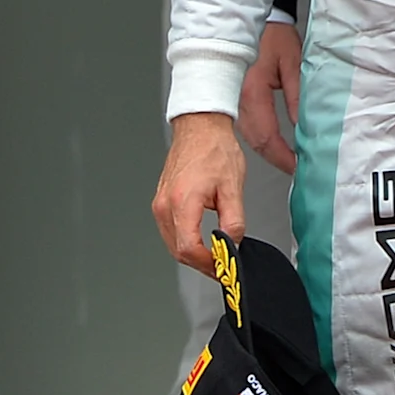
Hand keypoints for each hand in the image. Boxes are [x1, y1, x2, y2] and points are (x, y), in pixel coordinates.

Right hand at [152, 110, 244, 272]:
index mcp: (182, 201)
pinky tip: (203, 241)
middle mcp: (165, 204)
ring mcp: (160, 203)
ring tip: (216, 255)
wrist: (200, 127)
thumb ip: (234, 221)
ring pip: (173, 244)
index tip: (224, 267)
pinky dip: (186, 242)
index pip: (188, 249)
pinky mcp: (161, 202)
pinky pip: (171, 231)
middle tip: (224, 266)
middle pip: (178, 251)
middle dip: (202, 263)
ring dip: (193, 254)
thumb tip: (232, 244)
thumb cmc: (214, 149)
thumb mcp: (233, 187)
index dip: (208, 264)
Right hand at [240, 20, 304, 175]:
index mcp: (252, 93)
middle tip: (297, 168)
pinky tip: (273, 142)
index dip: (283, 157)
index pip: (268, 137)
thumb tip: (304, 127)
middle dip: (277, 159)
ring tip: (289, 159)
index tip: (298, 167)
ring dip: (269, 150)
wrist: (250, 19)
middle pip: (257, 142)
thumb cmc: (271, 36)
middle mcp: (237, 101)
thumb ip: (297, 98)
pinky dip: (261, 138)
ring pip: (250, 137)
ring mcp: (232, 101)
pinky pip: (247, 126)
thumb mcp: (293, 65)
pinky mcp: (233, 99)